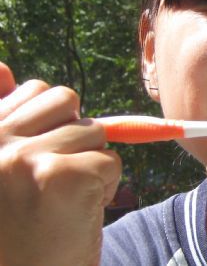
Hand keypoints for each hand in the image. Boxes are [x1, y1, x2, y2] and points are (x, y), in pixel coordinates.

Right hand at [0, 62, 121, 265]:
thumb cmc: (18, 226)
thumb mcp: (3, 167)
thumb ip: (5, 118)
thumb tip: (3, 68)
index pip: (33, 89)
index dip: (53, 121)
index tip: (44, 156)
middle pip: (67, 99)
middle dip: (75, 132)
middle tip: (56, 176)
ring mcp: (24, 158)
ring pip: (93, 130)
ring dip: (91, 162)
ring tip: (64, 199)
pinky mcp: (59, 176)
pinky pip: (108, 158)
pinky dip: (106, 184)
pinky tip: (78, 211)